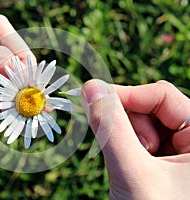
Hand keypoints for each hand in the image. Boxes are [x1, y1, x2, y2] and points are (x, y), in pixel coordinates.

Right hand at [82, 79, 189, 198]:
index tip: (91, 100)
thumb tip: (91, 87)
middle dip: (129, 125)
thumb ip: (110, 127)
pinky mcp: (171, 161)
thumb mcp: (133, 171)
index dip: (124, 95)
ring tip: (131, 169)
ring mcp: (186, 151)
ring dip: (129, 140)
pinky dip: (131, 149)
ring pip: (146, 124)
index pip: (161, 95)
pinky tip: (132, 168)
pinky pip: (145, 141)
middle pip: (154, 108)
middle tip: (122, 153)